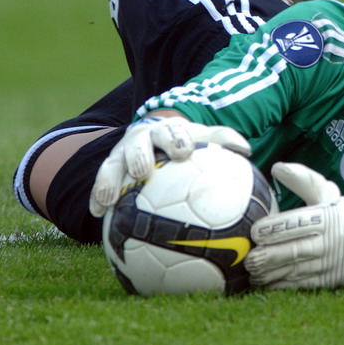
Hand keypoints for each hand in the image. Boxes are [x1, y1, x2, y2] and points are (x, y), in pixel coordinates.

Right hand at [89, 115, 250, 216]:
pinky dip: (97, 197)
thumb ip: (223, 140)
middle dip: (140, 155)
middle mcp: (142, 139)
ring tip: (110, 198)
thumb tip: (246, 149)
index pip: (173, 132)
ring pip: (113, 163)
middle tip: (143, 170)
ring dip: (109, 179)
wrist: (154, 137)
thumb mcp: (202, 138)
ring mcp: (122, 153)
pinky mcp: (109, 168)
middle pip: (138, 144)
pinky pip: (100, 183)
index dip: (177, 140)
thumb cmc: (184, 143)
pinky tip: (97, 213)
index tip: (183, 152)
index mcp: (168, 131)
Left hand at [245, 162, 343, 288]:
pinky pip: (302, 284)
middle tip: (249, 257)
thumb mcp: (325, 192)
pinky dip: (282, 285)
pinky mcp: (330, 280)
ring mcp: (331, 263)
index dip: (276, 228)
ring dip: (272, 273)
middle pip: (297, 250)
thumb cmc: (338, 212)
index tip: (256, 231)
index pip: (299, 223)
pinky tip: (265, 283)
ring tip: (252, 271)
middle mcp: (331, 241)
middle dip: (271, 255)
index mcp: (328, 217)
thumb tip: (277, 168)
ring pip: (297, 270)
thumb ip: (301, 179)